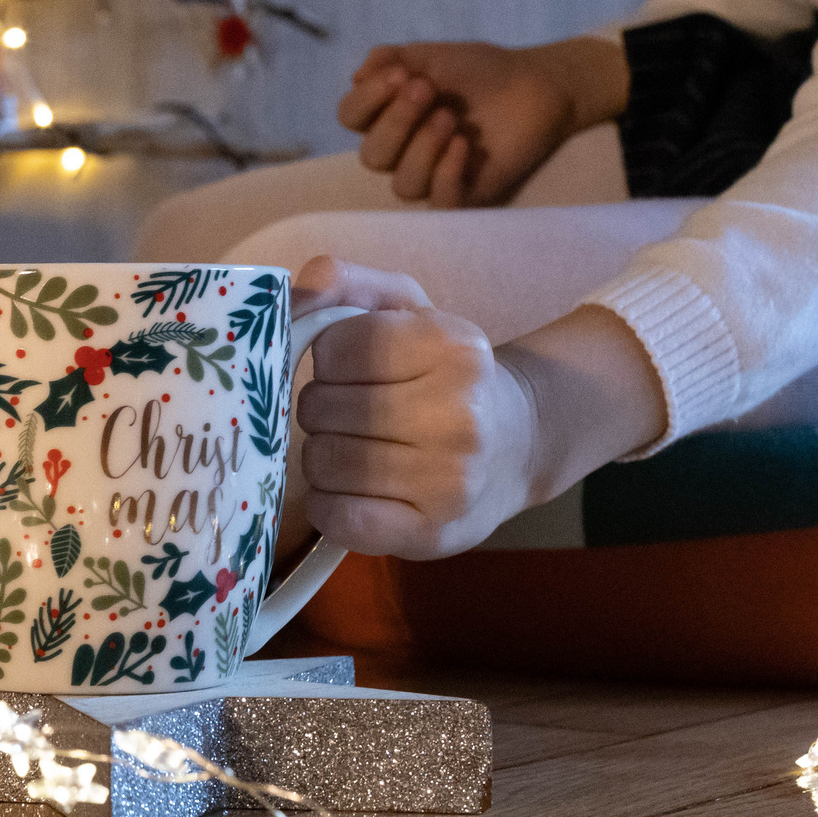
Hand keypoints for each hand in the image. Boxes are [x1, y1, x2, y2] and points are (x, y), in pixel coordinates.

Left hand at [289, 259, 541, 557]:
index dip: (327, 359)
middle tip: (355, 414)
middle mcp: (458, 413)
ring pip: (320, 462)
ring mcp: (448, 480)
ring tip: (357, 450)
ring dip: (322, 456)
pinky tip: (353, 492)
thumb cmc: (444, 373)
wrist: (518, 446)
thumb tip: (300, 290)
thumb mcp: (404, 309)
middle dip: (323, 409)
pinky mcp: (430, 533)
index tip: (354, 370)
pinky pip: (335, 516)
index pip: (332, 348)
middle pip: (318, 408)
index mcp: (452, 345)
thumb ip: (345, 283)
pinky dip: (328, 504)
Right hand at [337, 36, 625, 207]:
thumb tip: (356, 75)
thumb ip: (392, 59)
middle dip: (396, 121)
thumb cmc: (481, 71)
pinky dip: (446, 175)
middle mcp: (403, 150)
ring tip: (451, 119)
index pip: (351, 118)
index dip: (367, 100)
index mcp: (387, 115)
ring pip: (403, 185)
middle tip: (428, 90)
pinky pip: (439, 202)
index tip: (399, 74)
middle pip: (372, 156)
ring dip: (422, 149)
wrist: (537, 84)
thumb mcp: (433, 56)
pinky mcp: (465, 193)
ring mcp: (432, 175)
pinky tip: (464, 146)